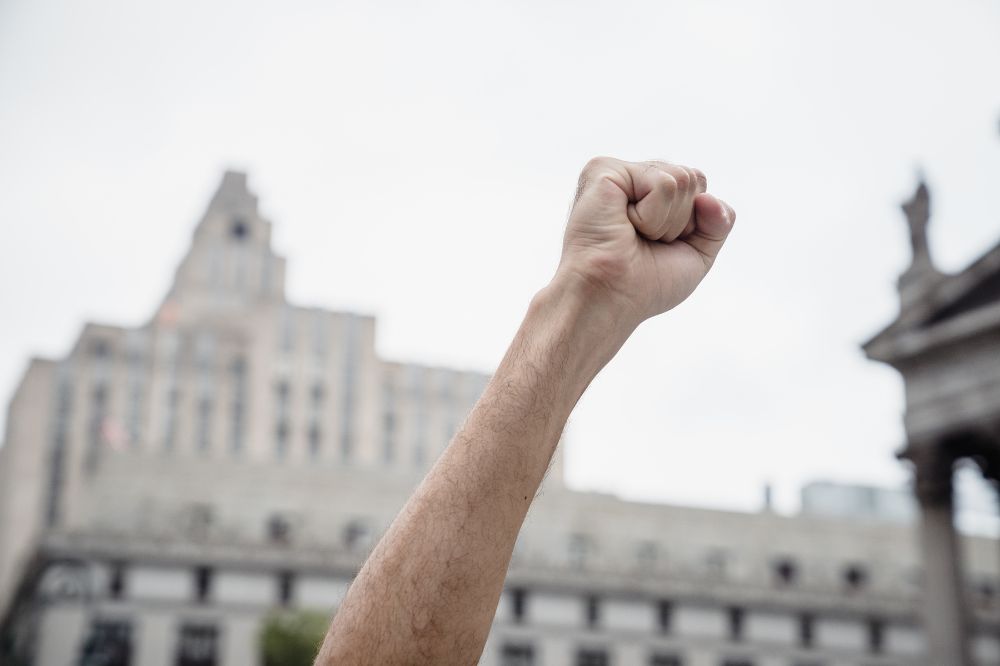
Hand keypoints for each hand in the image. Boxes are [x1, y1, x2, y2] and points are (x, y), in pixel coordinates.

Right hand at [556, 157, 734, 325]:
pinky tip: (624, 225)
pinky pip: (663, 183)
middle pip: (693, 177)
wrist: (608, 298)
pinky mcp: (604, 170)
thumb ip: (719, 222)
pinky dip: (653, 215)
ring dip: (666, 222)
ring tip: (633, 235)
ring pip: (681, 179)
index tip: (661, 246)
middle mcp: (633, 179)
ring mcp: (618, 172)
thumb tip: (709, 197)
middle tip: (646, 241)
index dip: (694, 222)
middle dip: (682, 220)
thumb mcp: (697, 254)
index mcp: (649, 194)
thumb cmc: (643, 285)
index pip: (698, 184)